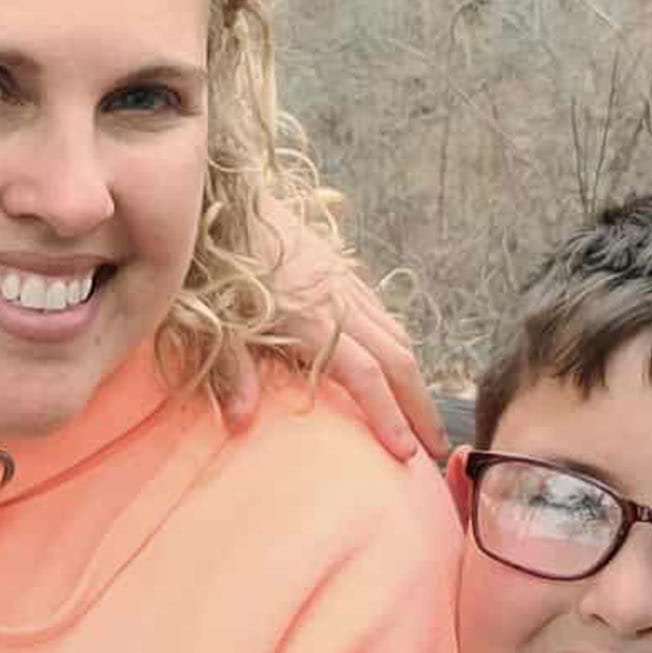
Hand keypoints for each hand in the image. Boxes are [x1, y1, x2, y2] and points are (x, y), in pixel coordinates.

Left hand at [226, 252, 446, 463]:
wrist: (225, 200)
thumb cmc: (214, 261)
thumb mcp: (215, 320)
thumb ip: (232, 371)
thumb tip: (240, 422)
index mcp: (312, 318)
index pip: (365, 373)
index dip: (388, 414)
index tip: (407, 452)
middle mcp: (340, 301)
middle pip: (397, 359)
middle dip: (420, 407)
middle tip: (436, 449)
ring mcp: (346, 284)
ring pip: (397, 335)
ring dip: (416, 380)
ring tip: (425, 418)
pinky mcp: (343, 272)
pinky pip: (384, 315)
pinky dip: (400, 347)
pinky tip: (398, 367)